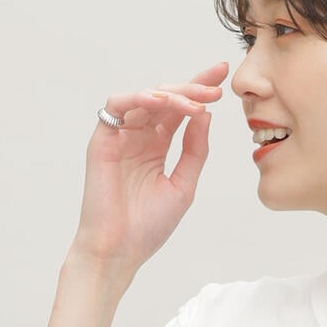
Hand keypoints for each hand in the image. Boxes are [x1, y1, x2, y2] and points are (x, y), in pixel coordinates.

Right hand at [71, 61, 228, 274]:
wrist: (119, 251)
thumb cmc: (148, 226)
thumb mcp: (183, 185)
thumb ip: (195, 150)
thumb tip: (206, 114)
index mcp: (156, 146)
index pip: (179, 109)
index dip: (198, 88)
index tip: (223, 75)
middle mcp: (138, 136)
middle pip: (165, 98)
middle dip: (191, 89)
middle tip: (215, 90)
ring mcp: (120, 136)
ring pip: (145, 97)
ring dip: (171, 95)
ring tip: (194, 104)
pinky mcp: (103, 140)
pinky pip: (118, 106)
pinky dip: (140, 98)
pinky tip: (162, 104)